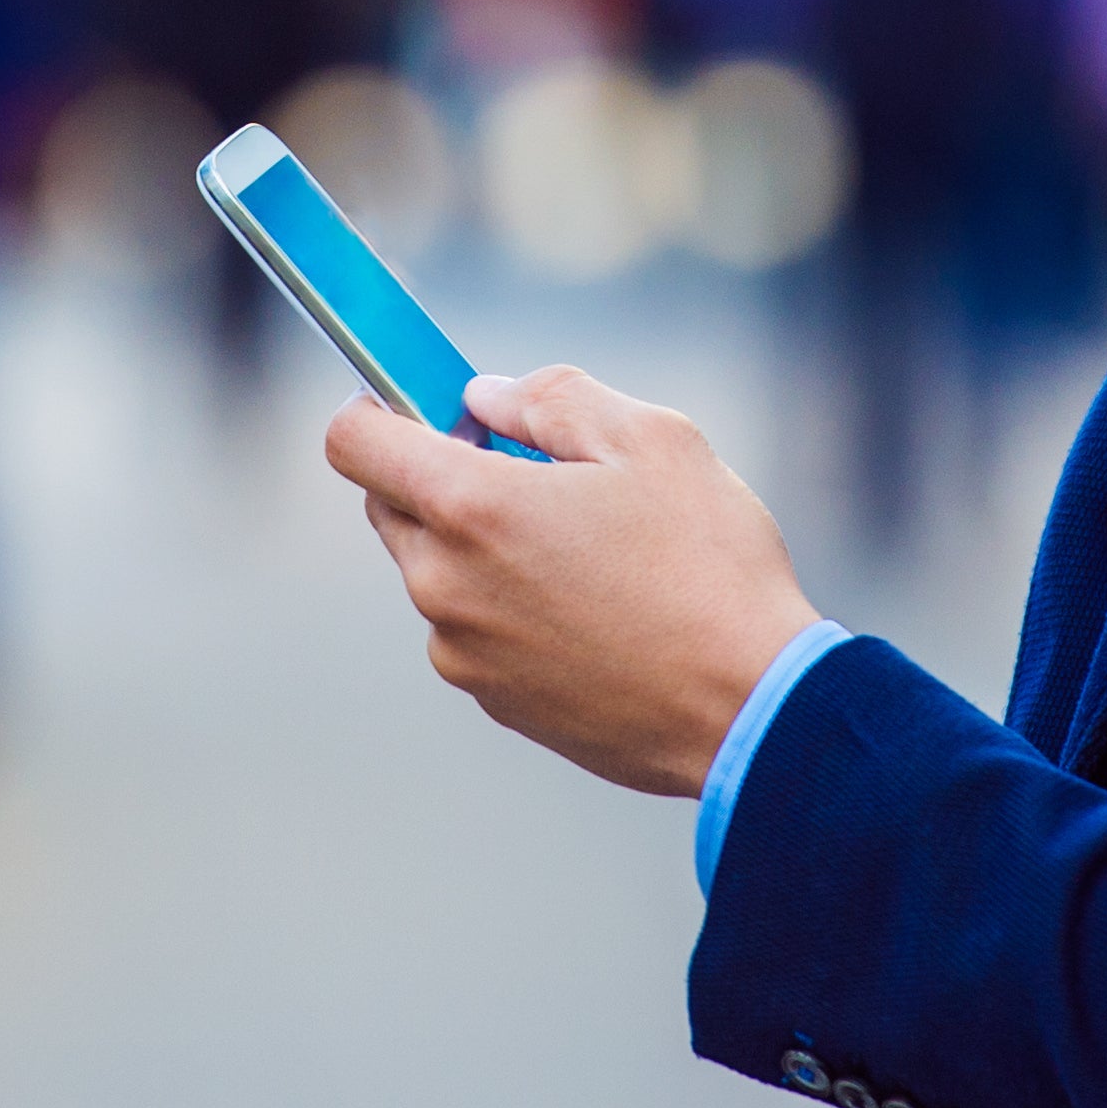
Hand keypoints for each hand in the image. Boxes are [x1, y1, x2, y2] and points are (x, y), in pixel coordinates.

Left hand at [324, 366, 823, 797]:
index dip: (381, 406)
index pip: (353, 441)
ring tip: (588, 550)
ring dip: (483, 547)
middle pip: (393, 506)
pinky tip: (595, 610)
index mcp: (469, 508)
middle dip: (444, 475)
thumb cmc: (707, 566)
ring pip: (439, 570)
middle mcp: (443, 585)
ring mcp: (463, 653)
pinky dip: (510, 607)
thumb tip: (486, 398)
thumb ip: (551, 397)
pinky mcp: (494, 701)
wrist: (752, 710)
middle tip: (537, 471)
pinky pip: (475, 629)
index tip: (433, 406)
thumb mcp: (650, 438)